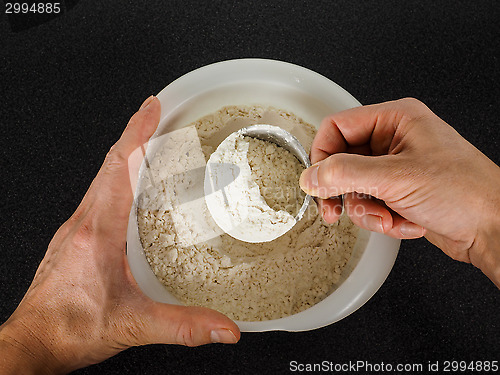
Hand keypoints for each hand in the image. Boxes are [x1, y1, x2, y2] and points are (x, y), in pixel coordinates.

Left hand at [0, 96, 239, 373]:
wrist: (34, 342)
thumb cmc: (69, 329)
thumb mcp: (133, 325)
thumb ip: (182, 325)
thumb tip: (222, 328)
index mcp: (97, 231)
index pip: (118, 167)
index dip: (137, 133)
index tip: (151, 108)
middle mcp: (82, 223)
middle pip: (108, 164)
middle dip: (133, 134)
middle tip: (153, 115)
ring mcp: (75, 229)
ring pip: (99, 178)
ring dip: (122, 154)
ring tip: (144, 142)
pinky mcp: (73, 239)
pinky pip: (96, 195)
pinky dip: (113, 178)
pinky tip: (125, 188)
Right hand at [299, 98, 499, 286]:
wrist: (495, 228)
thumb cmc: (466, 192)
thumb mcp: (396, 178)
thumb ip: (345, 174)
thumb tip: (311, 176)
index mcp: (395, 119)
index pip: (337, 127)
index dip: (322, 155)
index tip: (317, 183)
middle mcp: (393, 140)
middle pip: (342, 161)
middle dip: (345, 192)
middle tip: (337, 212)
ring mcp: (396, 167)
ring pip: (353, 187)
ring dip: (367, 210)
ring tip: (388, 218)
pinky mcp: (399, 191)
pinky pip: (370, 204)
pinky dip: (382, 219)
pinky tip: (405, 223)